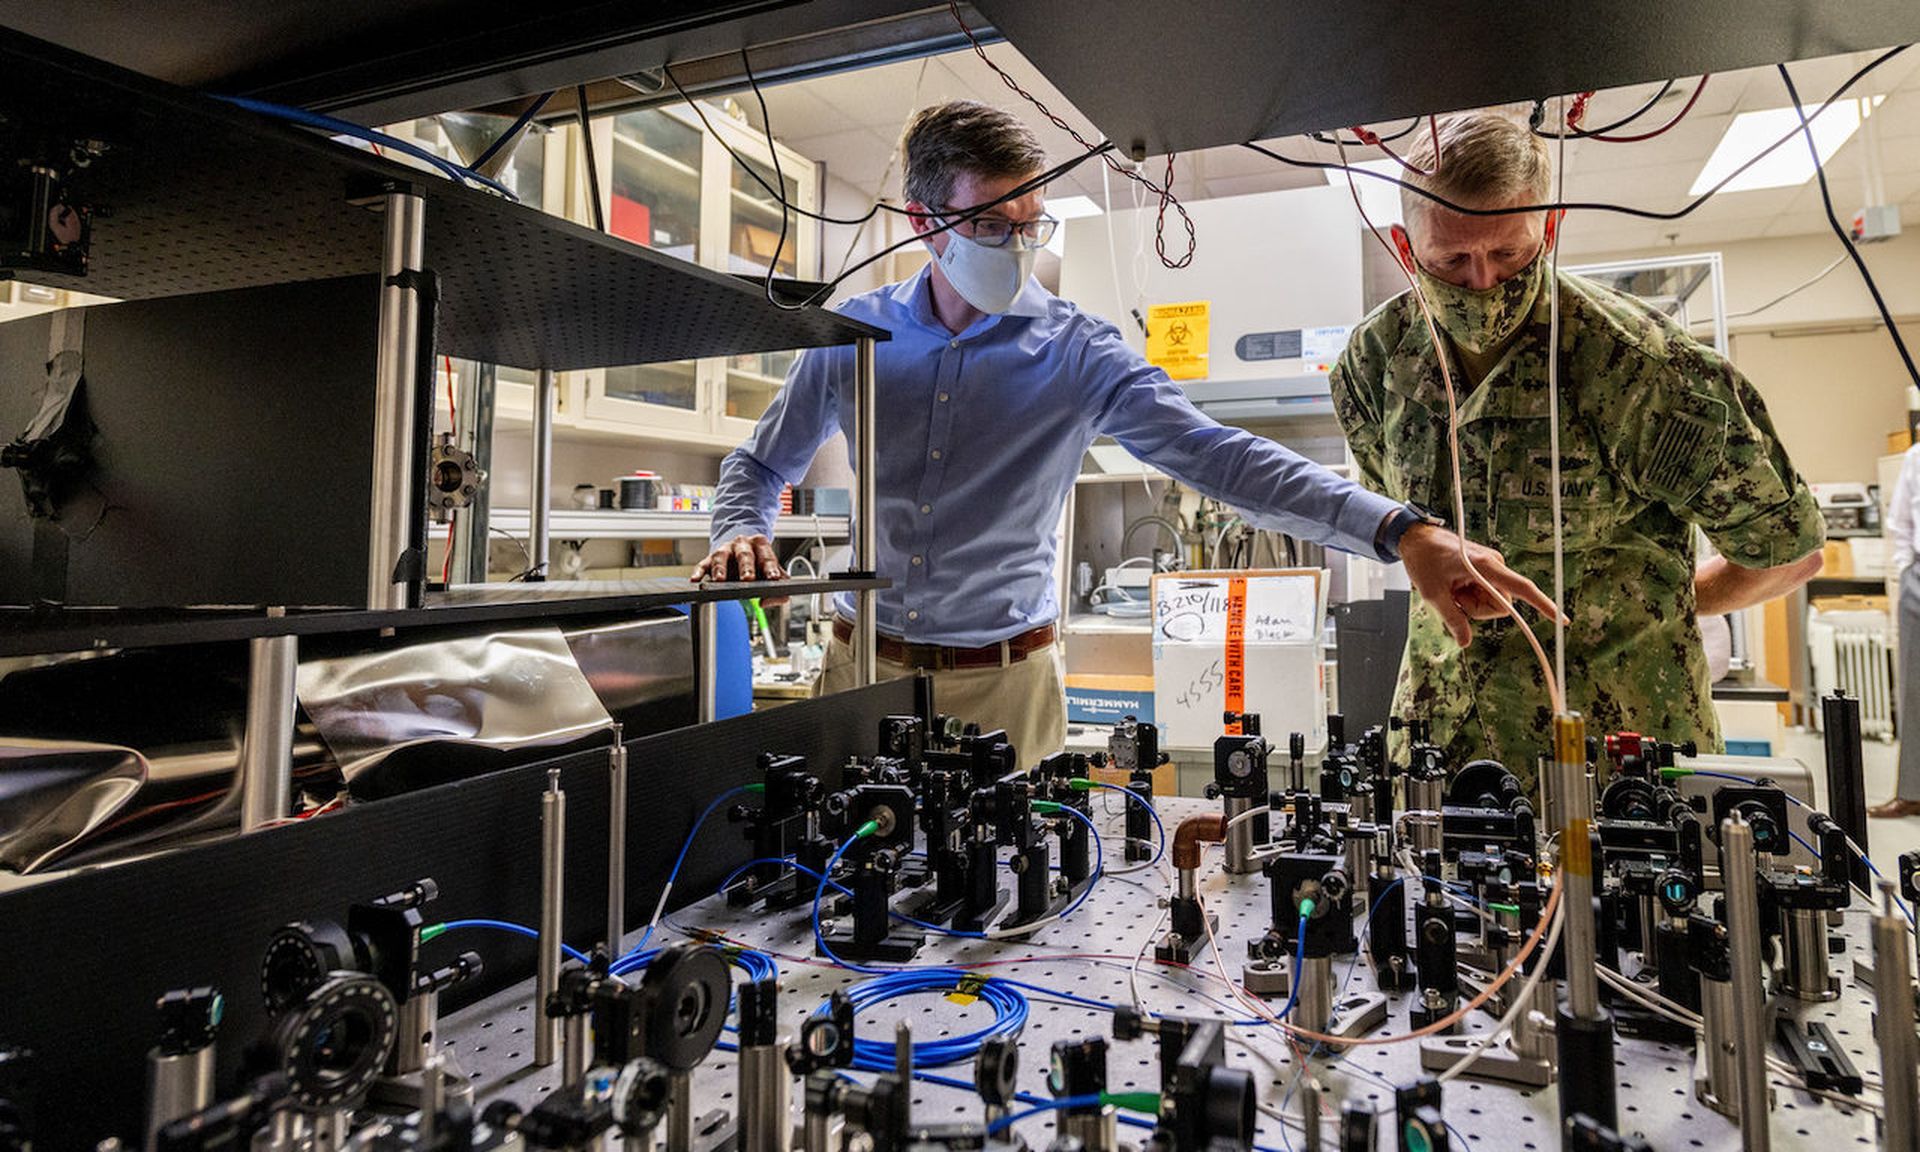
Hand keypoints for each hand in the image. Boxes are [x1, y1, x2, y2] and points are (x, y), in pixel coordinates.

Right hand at [692, 534, 784, 582]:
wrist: (741, 547)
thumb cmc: (758, 561)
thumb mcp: (772, 569)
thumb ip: (780, 585)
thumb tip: (773, 599)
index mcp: (761, 545)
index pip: (767, 557)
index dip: (771, 568)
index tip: (773, 577)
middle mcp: (743, 545)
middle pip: (745, 555)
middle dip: (746, 567)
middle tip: (748, 578)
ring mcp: (726, 550)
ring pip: (722, 556)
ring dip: (721, 568)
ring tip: (720, 580)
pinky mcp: (711, 557)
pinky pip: (704, 563)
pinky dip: (699, 571)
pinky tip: (696, 579)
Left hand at [1397, 524, 1563, 646]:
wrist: (1417, 538)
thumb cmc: (1424, 560)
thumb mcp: (1433, 594)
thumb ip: (1452, 619)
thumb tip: (1465, 642)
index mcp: (1485, 566)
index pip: (1521, 588)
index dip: (1542, 605)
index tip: (1561, 620)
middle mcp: (1494, 565)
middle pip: (1500, 605)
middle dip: (1476, 609)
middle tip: (1452, 596)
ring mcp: (1492, 567)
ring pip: (1492, 601)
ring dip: (1471, 603)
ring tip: (1451, 588)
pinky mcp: (1487, 570)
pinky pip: (1486, 593)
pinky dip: (1470, 596)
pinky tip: (1454, 586)